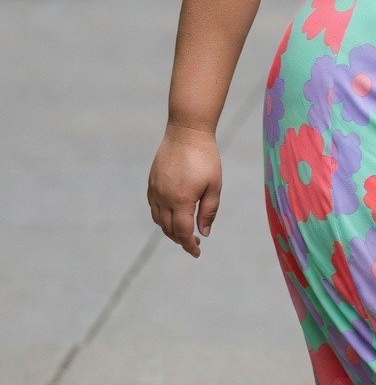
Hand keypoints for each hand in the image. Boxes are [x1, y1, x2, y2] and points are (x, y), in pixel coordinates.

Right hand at [147, 125, 221, 257]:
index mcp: (181, 199)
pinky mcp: (151, 181)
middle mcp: (164, 196)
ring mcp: (155, 189)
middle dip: (181, 240)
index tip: (197, 253)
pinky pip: (152, 206)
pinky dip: (160, 216)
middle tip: (194, 243)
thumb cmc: (205, 158)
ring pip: (158, 219)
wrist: (187, 132)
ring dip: (169, 230)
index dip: (189, 245)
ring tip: (183, 232)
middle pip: (168, 229)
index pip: (182, 232)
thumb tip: (203, 233)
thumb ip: (208, 212)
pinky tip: (171, 216)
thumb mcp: (214, 187)